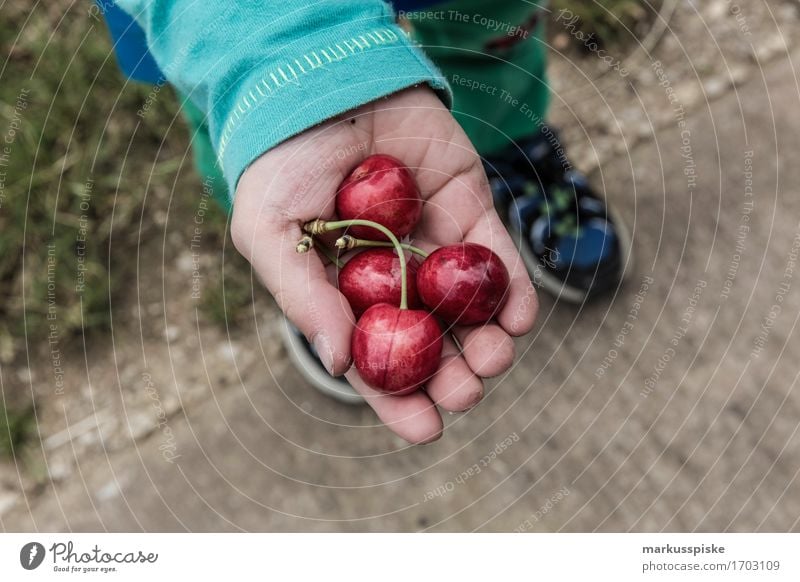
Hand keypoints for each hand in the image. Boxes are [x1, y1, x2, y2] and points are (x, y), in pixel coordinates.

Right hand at [232, 87, 537, 443]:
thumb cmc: (281, 164)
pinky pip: (499, 256)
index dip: (401, 400)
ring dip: (490, 343)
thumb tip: (341, 363)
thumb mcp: (270, 232)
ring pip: (472, 309)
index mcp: (347, 293)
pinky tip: (520, 319)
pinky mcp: (469, 206)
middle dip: (454, 377)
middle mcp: (396, 276)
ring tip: (493, 358)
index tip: (427, 431)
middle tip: (466, 393)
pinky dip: (514, 289)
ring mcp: (435, 243)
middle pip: (433, 343)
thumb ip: (301, 297)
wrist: (321, 85)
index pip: (377, 360)